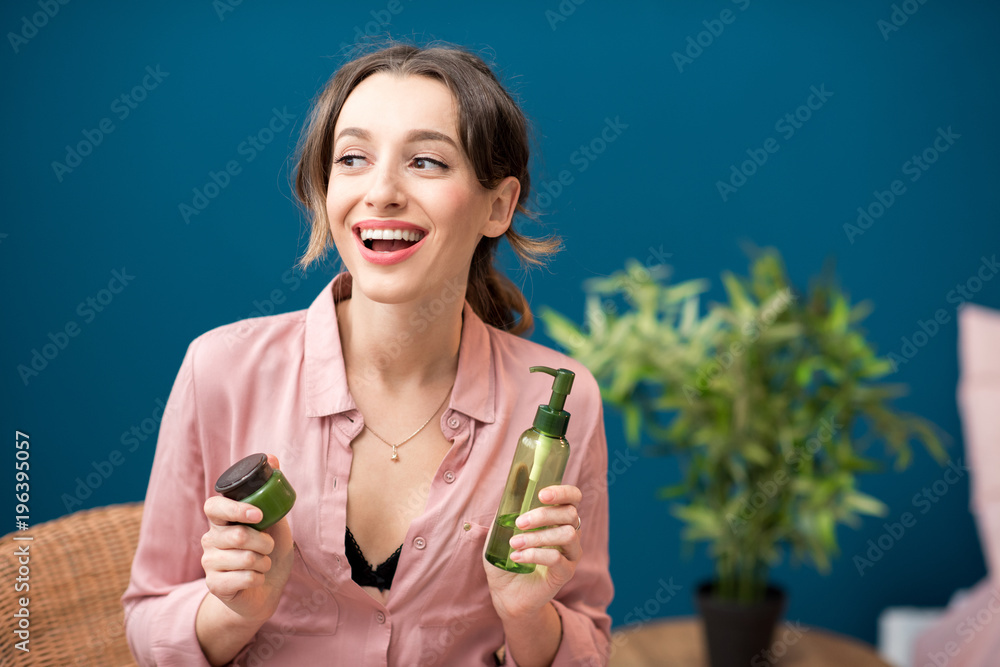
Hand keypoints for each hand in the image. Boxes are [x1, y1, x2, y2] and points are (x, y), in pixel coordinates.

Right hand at [201, 454, 293, 624]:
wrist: (267, 588)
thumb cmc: (268, 549)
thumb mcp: (273, 518)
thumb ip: (269, 491)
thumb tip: (273, 458)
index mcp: (221, 519)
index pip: (213, 506)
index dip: (235, 509)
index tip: (258, 515)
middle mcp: (210, 538)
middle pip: (237, 535)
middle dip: (264, 541)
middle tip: (269, 546)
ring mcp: (209, 562)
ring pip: (244, 558)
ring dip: (264, 561)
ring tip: (262, 562)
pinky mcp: (214, 585)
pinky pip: (244, 578)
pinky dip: (259, 578)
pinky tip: (256, 579)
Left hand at [484, 484, 582, 620]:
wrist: (506, 593)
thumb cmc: (505, 558)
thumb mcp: (501, 532)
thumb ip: (506, 513)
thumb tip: (507, 496)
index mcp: (557, 518)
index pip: (572, 497)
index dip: (562, 492)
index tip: (541, 494)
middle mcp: (569, 533)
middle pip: (570, 514)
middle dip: (543, 514)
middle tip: (520, 522)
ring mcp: (570, 554)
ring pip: (567, 535)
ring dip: (538, 536)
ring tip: (515, 543)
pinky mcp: (565, 573)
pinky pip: (557, 558)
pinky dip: (534, 554)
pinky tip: (516, 557)